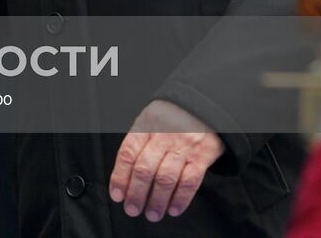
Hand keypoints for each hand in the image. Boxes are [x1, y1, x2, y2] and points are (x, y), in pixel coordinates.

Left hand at [109, 99, 224, 220]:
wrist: (204, 106)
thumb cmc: (171, 117)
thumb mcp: (149, 120)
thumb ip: (138, 143)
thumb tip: (124, 176)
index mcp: (145, 126)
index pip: (128, 154)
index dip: (120, 177)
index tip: (117, 195)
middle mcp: (163, 136)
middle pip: (145, 169)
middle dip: (136, 194)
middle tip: (132, 210)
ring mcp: (183, 146)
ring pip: (166, 178)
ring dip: (157, 201)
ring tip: (152, 214)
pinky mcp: (202, 155)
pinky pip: (190, 181)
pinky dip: (181, 198)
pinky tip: (173, 209)